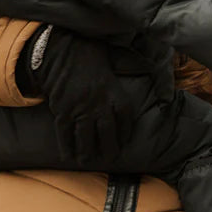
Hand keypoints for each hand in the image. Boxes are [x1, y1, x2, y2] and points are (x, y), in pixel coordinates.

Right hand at [21, 27, 138, 163]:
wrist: (60, 50)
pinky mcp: (62, 110)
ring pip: (86, 136)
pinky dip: (67, 146)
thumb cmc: (89, 52)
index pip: (125, 116)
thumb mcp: (115, 55)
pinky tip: (69, 157)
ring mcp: (79, 108)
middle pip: (107, 131)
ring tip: (88, 161)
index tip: (125, 139)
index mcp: (113, 90)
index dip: (126, 130)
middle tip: (110, 158)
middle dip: (109, 147)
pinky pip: (65, 133)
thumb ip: (132, 63)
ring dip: (87, 151)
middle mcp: (98, 102)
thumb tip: (151, 64)